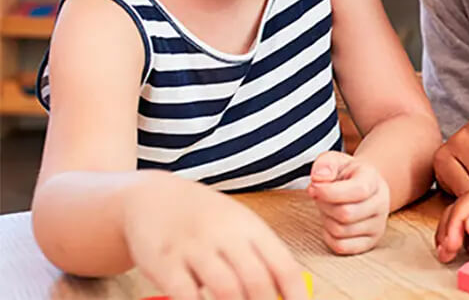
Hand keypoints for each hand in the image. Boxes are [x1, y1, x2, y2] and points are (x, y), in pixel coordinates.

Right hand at [123, 173, 307, 299]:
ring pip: (227, 290)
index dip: (297, 296)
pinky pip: (186, 295)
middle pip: (257, 280)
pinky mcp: (164, 263)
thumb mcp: (238, 226)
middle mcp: (226, 235)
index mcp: (251, 228)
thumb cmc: (205, 218)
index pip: (284, 266)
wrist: (153, 197)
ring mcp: (194, 248)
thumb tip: (286, 294)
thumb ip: (261, 256)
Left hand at [307, 151, 390, 254]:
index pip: (357, 191)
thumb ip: (325, 163)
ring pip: (341, 231)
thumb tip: (319, 178)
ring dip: (326, 220)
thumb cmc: (346, 175)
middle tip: (320, 198)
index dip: (330, 192)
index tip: (314, 187)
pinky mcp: (370, 242)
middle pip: (346, 214)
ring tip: (328, 208)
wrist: (363, 187)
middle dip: (324, 206)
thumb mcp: (334, 161)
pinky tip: (331, 222)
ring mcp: (378, 225)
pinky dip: (329, 236)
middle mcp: (381, 203)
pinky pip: (341, 246)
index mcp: (374, 180)